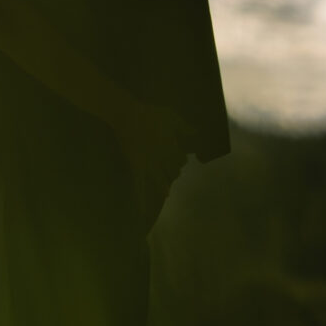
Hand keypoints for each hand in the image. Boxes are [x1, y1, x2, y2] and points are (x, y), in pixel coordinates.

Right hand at [114, 101, 187, 231]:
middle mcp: (162, 158)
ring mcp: (148, 164)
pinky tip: (142, 211)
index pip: (181, 160)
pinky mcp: (135, 166)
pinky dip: (140, 199)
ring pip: (160, 180)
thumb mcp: (171, 115)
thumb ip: (185, 126)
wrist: (127, 114)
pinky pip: (138, 185)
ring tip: (166, 193)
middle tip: (171, 171)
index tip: (180, 158)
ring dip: (163, 186)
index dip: (180, 159)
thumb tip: (197, 133)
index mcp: (171, 147)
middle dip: (172, 172)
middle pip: (172, 171)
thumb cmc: (149, 113)